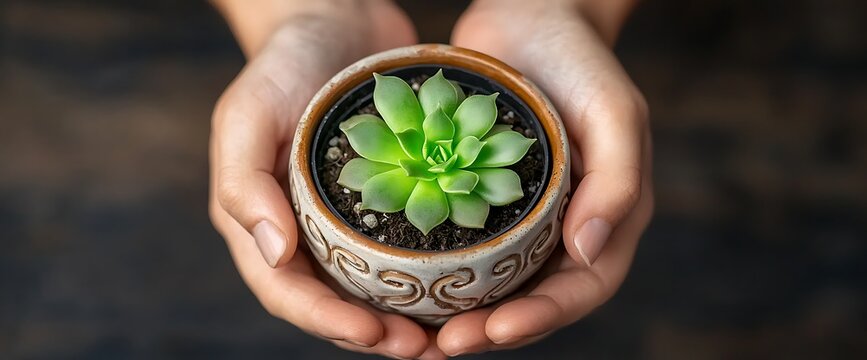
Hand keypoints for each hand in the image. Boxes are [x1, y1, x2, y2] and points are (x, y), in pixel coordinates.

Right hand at [209, 1, 445, 357]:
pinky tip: (463, 281)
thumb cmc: (280, 63)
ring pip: (373, 283)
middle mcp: (305, 228)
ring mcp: (346, 215)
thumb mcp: (246, 115)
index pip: (289, 291)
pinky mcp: (387, 195)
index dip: (327, 321)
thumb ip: (245, 186)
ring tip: (448, 333)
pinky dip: (427, 270)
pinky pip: (405, 243)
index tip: (375, 335)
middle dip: (374, 333)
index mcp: (264, 220)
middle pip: (335, 300)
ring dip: (407, 313)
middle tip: (422, 348)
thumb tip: (276, 256)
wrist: (332, 17)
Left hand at [437, 0, 653, 354]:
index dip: (543, 318)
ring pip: (495, 282)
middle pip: (534, 298)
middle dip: (493, 329)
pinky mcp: (481, 196)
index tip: (494, 330)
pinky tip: (404, 282)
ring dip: (461, 312)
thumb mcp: (615, 114)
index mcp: (606, 217)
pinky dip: (440, 269)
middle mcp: (564, 226)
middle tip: (444, 345)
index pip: (582, 287)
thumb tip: (589, 255)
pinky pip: (464, 245)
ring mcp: (522, 215)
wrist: (532, 15)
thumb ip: (618, 184)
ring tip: (419, 332)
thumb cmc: (582, 61)